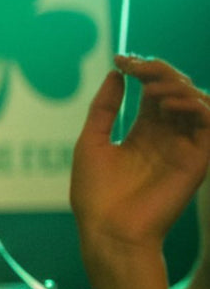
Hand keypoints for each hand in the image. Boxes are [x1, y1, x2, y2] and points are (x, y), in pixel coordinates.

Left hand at [71, 55, 209, 257]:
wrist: (108, 230)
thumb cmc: (95, 194)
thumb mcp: (91, 142)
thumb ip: (104, 108)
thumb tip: (115, 74)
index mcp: (144, 132)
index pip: (154, 91)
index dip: (142, 70)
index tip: (120, 58)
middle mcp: (168, 137)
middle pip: (177, 90)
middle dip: (159, 71)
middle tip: (136, 66)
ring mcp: (184, 147)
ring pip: (197, 102)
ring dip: (177, 86)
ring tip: (150, 89)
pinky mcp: (198, 161)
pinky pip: (209, 124)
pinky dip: (195, 106)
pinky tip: (168, 103)